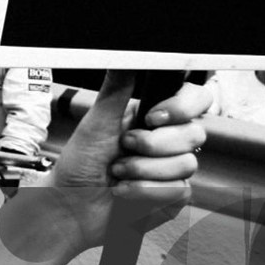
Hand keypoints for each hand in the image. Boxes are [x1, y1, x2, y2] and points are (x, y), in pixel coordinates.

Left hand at [34, 72, 207, 253]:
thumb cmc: (78, 165)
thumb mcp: (96, 121)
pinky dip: (145, 191)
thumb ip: (117, 89)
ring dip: (144, 170)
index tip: (152, 117)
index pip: (196, 101)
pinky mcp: (172, 199)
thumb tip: (127, 59)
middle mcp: (168, 143)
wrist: (68, 205)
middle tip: (124, 146)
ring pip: (187, 164)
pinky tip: (124, 191)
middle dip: (153, 143)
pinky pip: (179, 191)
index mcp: (153, 119)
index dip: (183, 107)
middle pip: (196, 133)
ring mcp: (172, 172)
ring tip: (117, 172)